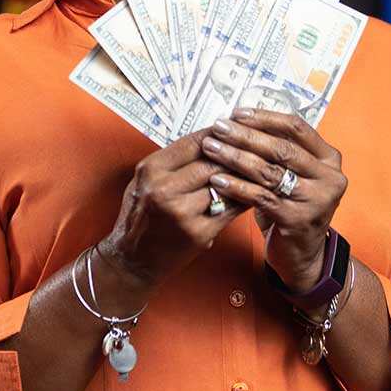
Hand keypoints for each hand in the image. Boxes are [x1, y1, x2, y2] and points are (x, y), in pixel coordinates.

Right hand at [99, 131, 249, 286]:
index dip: (217, 134)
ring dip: (242, 177)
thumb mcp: (146, 181)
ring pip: (224, 184)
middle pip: (211, 162)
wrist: (133, 260)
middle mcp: (163, 188)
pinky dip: (243, 200)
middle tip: (252, 150)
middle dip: (233, 156)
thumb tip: (210, 141)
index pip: (192, 142)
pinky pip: (229, 209)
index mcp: (150, 170)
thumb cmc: (141, 218)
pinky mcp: (197, 232)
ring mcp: (181, 212)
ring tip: (257, 170)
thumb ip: (173, 163)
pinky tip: (252, 194)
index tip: (233, 129)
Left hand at [199, 108, 347, 292]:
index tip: (236, 113)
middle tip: (218, 128)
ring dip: (235, 158)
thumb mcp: (291, 175)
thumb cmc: (290, 206)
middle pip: (281, 148)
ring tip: (211, 149)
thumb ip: (276, 151)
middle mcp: (330, 177)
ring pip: (270, 171)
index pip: (296, 127)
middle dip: (245, 136)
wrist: (302, 254)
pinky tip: (217, 180)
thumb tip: (237, 120)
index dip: (265, 118)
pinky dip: (236, 187)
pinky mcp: (299, 220)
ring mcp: (317, 200)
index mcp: (329, 158)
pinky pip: (261, 197)